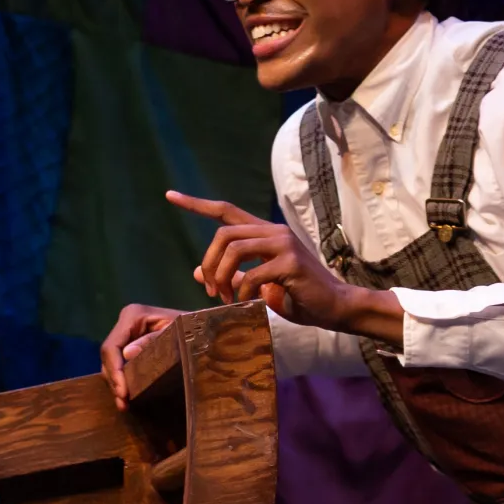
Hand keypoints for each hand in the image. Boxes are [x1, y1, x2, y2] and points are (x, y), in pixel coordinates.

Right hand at [98, 303, 183, 410]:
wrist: (202, 327)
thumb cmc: (193, 327)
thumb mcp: (177, 333)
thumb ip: (153, 341)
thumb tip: (127, 354)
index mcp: (133, 315)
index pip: (112, 345)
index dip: (114, 370)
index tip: (122, 391)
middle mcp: (125, 323)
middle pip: (108, 355)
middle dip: (114, 379)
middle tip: (122, 402)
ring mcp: (126, 335)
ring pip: (111, 362)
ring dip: (115, 383)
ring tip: (123, 404)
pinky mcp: (130, 345)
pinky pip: (119, 364)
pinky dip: (121, 380)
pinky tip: (126, 396)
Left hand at [167, 190, 399, 343]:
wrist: (333, 307)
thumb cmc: (297, 296)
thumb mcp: (257, 286)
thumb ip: (231, 276)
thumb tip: (198, 272)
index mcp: (265, 233)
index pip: (226, 210)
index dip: (196, 204)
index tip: (170, 196)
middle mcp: (274, 231)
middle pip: (223, 233)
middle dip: (208, 262)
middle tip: (211, 291)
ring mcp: (284, 243)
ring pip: (234, 248)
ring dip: (221, 276)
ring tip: (224, 298)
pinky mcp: (291, 262)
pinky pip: (252, 275)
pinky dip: (243, 292)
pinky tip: (248, 303)